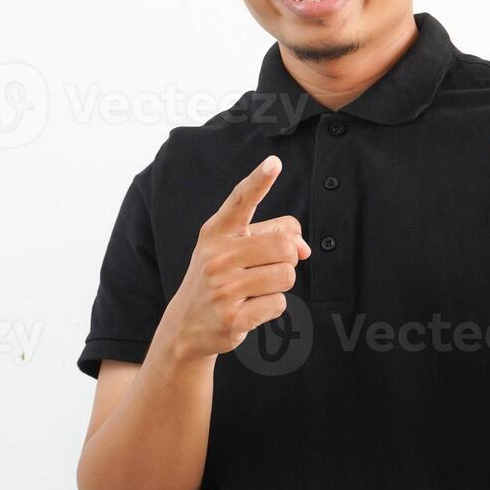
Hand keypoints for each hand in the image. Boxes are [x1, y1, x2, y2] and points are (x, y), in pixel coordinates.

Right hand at [155, 155, 310, 362]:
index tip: (274, 163)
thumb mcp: (232, 250)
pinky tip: (249, 309)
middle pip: (284, 246)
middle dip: (286, 259)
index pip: (241, 201)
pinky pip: (279, 304)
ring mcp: (223, 288)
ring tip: (254, 289)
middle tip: (266, 269)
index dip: (259, 181)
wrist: (185, 327)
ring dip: (279, 284)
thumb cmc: (218, 279)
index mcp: (216, 232)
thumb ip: (271, 237)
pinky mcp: (232, 317)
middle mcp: (216, 256)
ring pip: (286, 275)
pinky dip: (272, 307)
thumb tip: (303, 248)